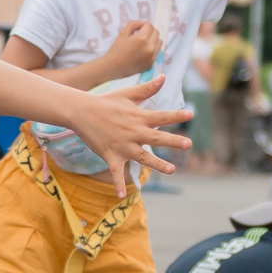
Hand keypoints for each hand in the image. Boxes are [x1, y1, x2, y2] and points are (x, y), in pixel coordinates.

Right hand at [71, 75, 192, 193]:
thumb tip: (164, 77)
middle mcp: (133, 132)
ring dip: (157, 164)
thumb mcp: (127, 93)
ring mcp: (122, 145)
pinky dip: (117, 184)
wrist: (81, 111)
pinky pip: (115, 172)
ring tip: (172, 170)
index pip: (161, 116)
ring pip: (143, 157)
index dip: (176, 115)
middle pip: (156, 138)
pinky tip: (121, 195)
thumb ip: (147, 88)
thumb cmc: (106, 101)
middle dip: (172, 141)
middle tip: (188, 144)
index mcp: (138, 117)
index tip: (190, 114)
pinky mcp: (111, 155)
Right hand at [102, 19, 162, 78]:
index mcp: (142, 39)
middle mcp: (149, 48)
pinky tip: (143, 51)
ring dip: (153, 39)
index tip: (137, 29)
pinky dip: (152, 49)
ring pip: (159, 42)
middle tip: (140, 35)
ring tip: (144, 43)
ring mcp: (152, 56)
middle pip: (156, 32)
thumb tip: (141, 24)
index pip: (149, 25)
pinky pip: (157, 52)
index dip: (143, 25)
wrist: (113, 68)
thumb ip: (133, 24)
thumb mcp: (122, 33)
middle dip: (149, 31)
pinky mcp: (151, 63)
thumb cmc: (116, 50)